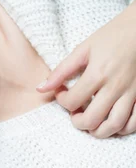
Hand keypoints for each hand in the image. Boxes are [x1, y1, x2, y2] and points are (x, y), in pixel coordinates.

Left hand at [35, 3, 135, 137]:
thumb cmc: (112, 36)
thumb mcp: (83, 49)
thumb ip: (61, 71)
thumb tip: (41, 88)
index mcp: (98, 74)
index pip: (73, 101)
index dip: (62, 100)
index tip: (62, 92)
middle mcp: (116, 87)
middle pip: (93, 120)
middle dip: (78, 122)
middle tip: (74, 114)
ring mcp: (133, 93)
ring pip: (115, 126)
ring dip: (99, 131)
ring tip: (91, 123)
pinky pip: (135, 122)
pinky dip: (122, 128)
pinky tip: (111, 121)